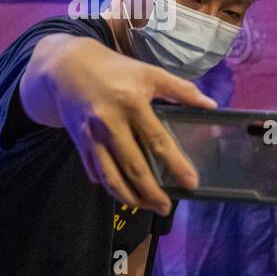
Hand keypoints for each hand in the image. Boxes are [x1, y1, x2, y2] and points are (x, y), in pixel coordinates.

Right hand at [44, 37, 214, 212]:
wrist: (66, 68)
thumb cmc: (114, 69)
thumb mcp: (149, 72)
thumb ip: (181, 89)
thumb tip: (210, 105)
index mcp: (131, 103)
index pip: (158, 141)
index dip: (176, 165)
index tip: (191, 183)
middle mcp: (109, 123)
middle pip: (133, 167)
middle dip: (151, 193)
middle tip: (167, 207)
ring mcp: (91, 136)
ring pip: (110, 177)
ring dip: (130, 197)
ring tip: (146, 206)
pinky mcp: (79, 144)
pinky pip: (95, 172)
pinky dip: (109, 186)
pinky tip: (123, 192)